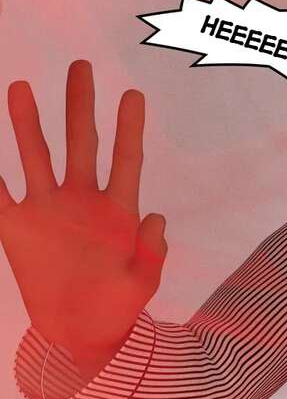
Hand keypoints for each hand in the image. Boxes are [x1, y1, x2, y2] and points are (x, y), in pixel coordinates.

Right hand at [0, 60, 166, 375]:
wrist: (83, 332)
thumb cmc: (119, 306)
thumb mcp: (143, 280)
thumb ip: (152, 250)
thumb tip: (156, 218)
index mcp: (117, 210)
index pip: (126, 160)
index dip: (129, 128)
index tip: (134, 95)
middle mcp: (81, 201)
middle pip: (80, 143)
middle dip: (80, 106)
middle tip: (81, 67)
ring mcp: (48, 210)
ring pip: (35, 156)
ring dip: (28, 124)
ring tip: (22, 87)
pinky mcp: (18, 228)